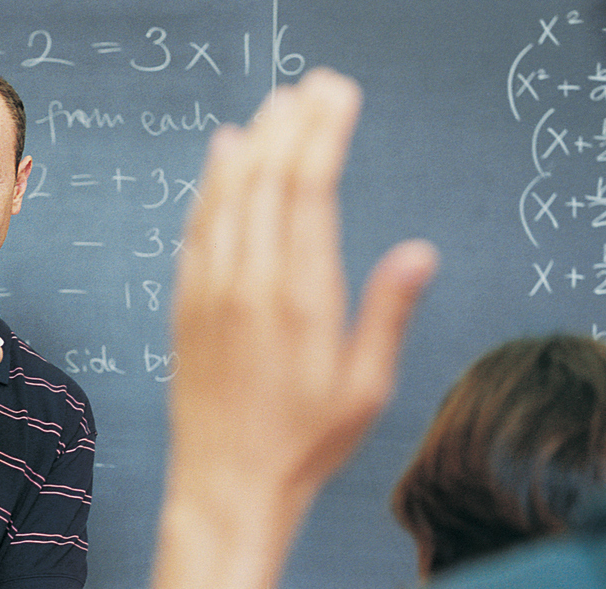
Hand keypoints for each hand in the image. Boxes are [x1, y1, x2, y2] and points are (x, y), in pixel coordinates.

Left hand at [150, 68, 437, 588]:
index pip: (309, 191)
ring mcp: (210, 290)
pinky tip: (225, 152)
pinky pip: (198, 225)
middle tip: (315, 85)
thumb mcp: (366, 387)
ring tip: (278, 104)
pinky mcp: (185, 303)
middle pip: (268, 179)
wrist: (226, 486)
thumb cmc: (304, 443)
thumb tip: (419, 252)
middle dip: (293, 123)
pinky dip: (213, 181)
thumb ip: (388, 313)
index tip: (338, 97)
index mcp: (301, 298)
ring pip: (228, 194)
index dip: (322, 135)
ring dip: (253, 142)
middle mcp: (249, 284)